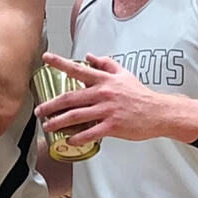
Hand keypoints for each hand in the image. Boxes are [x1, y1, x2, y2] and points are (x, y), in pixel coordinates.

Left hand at [34, 52, 197, 145]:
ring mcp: (108, 110)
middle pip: (70, 97)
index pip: (79, 69)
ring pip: (76, 116)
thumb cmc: (140, 94)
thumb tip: (90, 56)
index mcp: (105, 80)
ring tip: (47, 127)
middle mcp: (104, 93)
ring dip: (58, 122)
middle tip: (38, 111)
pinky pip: (90, 133)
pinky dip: (77, 138)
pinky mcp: (113, 126)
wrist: (159, 112)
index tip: (46, 58)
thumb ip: (106, 65)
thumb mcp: (124, 74)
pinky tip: (68, 140)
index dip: (60, 63)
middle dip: (51, 105)